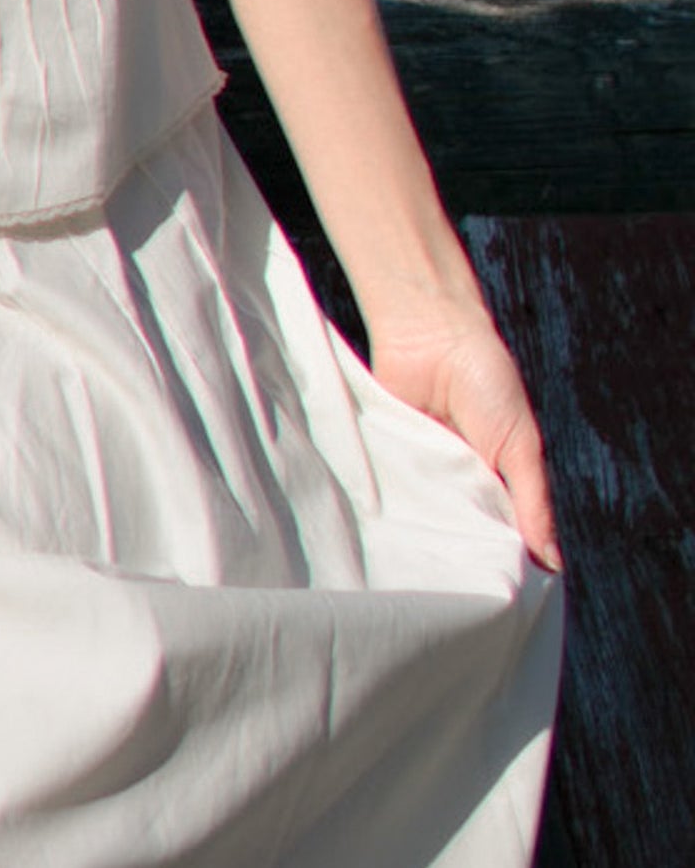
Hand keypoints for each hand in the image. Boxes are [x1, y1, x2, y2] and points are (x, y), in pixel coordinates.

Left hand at [370, 296, 562, 573]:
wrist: (431, 332)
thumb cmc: (487, 381)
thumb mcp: (520, 446)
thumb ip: (534, 503)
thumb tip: (552, 565)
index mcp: (495, 483)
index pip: (498, 538)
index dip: (498, 567)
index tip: (495, 606)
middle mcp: (457, 483)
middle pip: (457, 535)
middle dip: (456, 561)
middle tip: (454, 600)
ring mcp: (420, 473)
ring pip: (421, 522)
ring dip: (421, 541)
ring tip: (420, 580)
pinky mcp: (386, 459)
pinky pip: (388, 494)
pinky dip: (390, 513)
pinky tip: (389, 542)